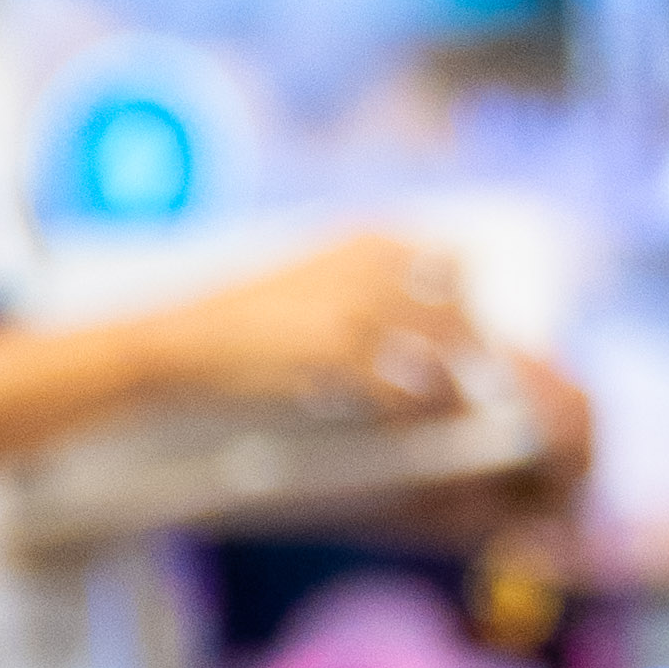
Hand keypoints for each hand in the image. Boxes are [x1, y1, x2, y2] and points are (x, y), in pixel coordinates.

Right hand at [135, 231, 476, 430]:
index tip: (474, 335)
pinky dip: (416, 413)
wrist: (189, 336)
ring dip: (455, 387)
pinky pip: (406, 390)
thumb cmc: (249, 311)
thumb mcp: (312, 268)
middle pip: (458, 310)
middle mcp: (371, 267)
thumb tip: (429, 302)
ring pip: (442, 353)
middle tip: (479, 386)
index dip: (470, 301)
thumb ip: (366, 274)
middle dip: (474, 351)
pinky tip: (411, 428)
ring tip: (454, 413)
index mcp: (367, 239)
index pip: (454, 260)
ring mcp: (358, 311)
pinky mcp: (341, 357)